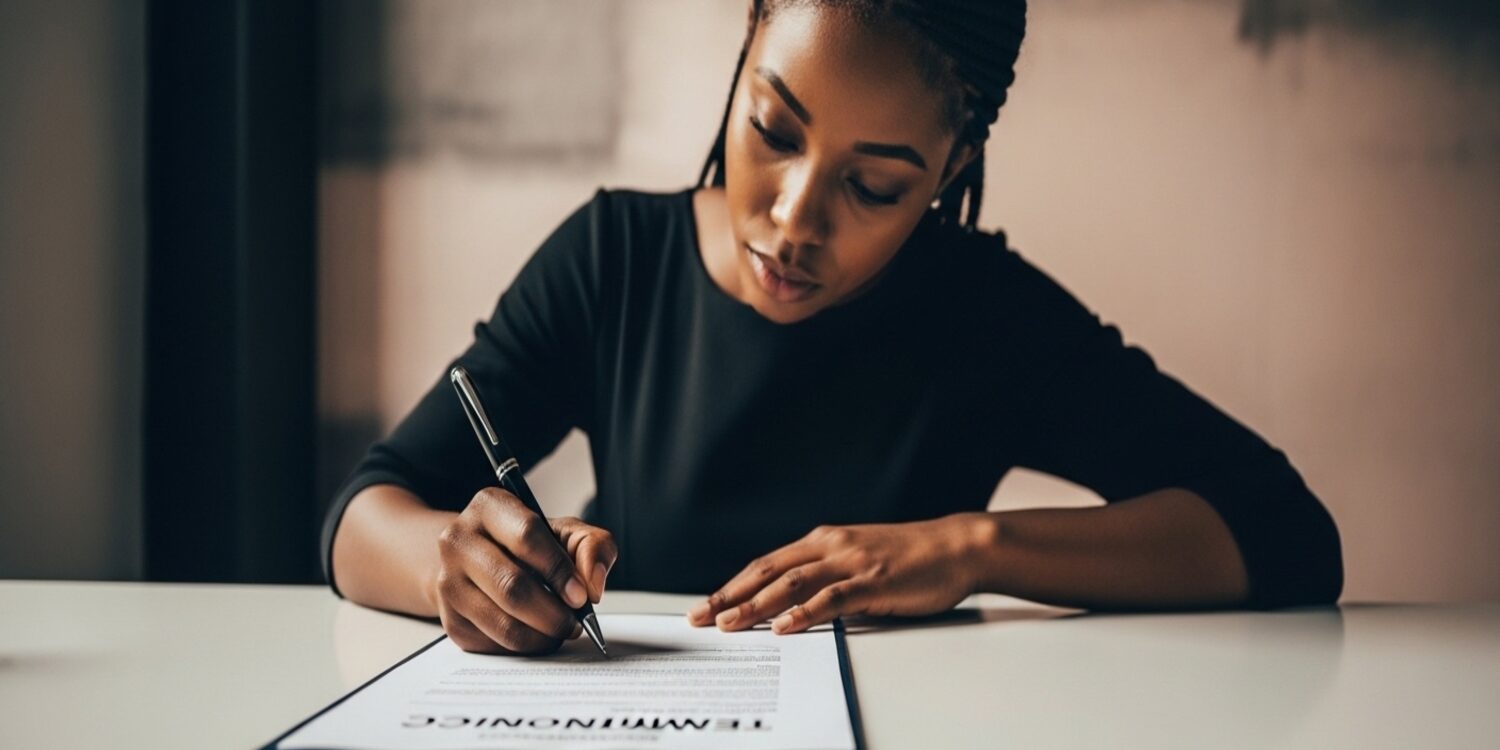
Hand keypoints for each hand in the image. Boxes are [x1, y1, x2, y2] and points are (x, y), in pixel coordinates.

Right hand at [432, 487, 617, 653]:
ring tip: (560, 630)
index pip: (526, 536)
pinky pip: (493, 644)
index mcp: (489, 507)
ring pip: (502, 622)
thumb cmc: (528, 545)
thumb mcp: (565, 532)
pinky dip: (524, 646)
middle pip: (511, 586)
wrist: (481, 562)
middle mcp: (459, 541)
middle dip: (553, 613)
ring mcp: (448, 582)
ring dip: (542, 635)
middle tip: (575, 623)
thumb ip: (592, 547)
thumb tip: (593, 585)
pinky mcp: (450, 620)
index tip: (580, 595)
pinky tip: (536, 634)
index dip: (559, 570)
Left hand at [686, 512, 992, 633]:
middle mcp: (830, 546)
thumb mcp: (858, 561)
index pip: (766, 565)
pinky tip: (785, 626)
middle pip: (768, 572)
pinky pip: (833, 597)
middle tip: (700, 617)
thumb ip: (827, 576)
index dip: (733, 585)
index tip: (706, 605)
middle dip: (731, 596)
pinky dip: (805, 612)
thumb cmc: (910, 557)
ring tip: (730, 624)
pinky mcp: (874, 580)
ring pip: (792, 583)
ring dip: (757, 605)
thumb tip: (794, 605)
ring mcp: (851, 562)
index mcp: (823, 541)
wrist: (957, 546)